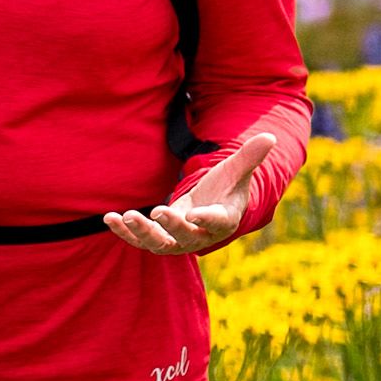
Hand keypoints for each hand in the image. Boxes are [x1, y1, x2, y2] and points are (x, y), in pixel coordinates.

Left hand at [104, 129, 288, 256]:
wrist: (210, 208)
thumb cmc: (225, 188)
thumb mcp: (236, 171)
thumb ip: (249, 158)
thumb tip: (269, 137)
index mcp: (223, 220)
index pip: (217, 222)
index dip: (207, 219)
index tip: (195, 214)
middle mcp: (200, 235)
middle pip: (185, 237)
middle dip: (171, 226)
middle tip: (156, 211)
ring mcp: (177, 240)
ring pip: (159, 244)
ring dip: (141, 233)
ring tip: (125, 216)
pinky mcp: (159, 238)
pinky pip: (139, 240)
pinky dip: (124, 233)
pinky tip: (110, 218)